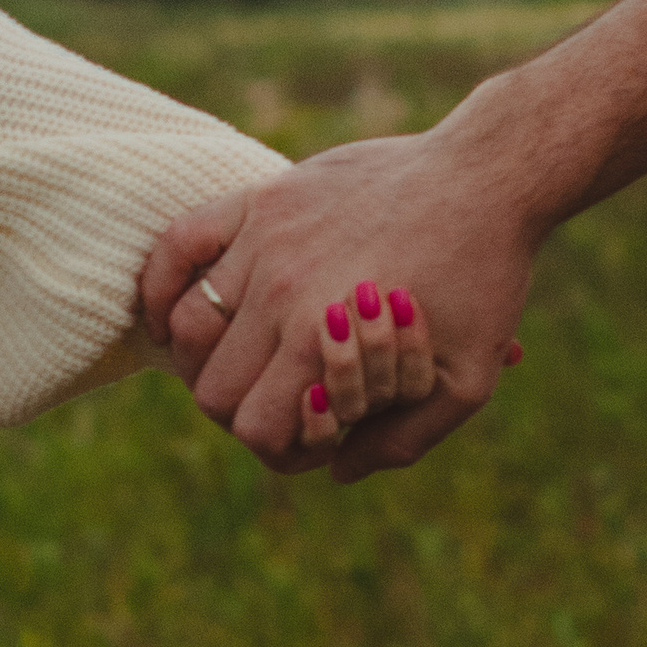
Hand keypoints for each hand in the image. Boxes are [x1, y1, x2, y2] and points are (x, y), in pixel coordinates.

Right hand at [139, 126, 540, 479]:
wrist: (487, 177)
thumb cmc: (486, 278)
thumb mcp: (468, 381)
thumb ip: (405, 440)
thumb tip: (336, 470)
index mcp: (324, 343)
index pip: (254, 428)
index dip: (279, 448)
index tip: (311, 436)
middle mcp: (280, 292)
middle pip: (212, 388)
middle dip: (245, 410)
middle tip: (284, 399)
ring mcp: (264, 239)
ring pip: (185, 327)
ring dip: (205, 359)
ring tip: (245, 360)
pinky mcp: (263, 196)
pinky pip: (177, 243)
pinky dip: (159, 287)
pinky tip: (170, 315)